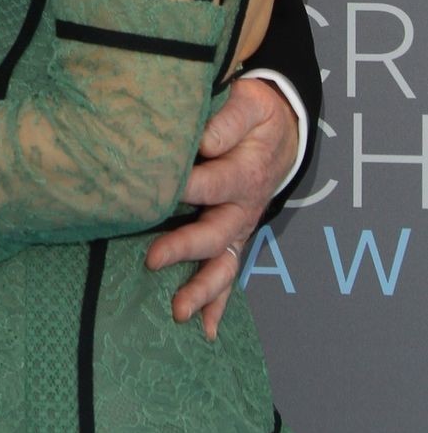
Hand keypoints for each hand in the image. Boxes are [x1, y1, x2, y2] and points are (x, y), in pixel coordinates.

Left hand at [145, 77, 297, 338]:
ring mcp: (240, 227)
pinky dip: (218, 303)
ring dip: (202, 289)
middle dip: (184, 249)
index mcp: (245, 172)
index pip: (211, 183)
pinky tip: (205, 330)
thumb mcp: (249, 102)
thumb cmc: (256, 113)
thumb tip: (201, 142)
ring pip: (223, 265)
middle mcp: (243, 207)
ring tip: (177, 312)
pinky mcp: (236, 237)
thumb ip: (226, 119)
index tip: (148, 192)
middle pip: (215, 234)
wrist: (284, 130)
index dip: (182, 188)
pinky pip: (229, 273)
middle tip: (152, 259)